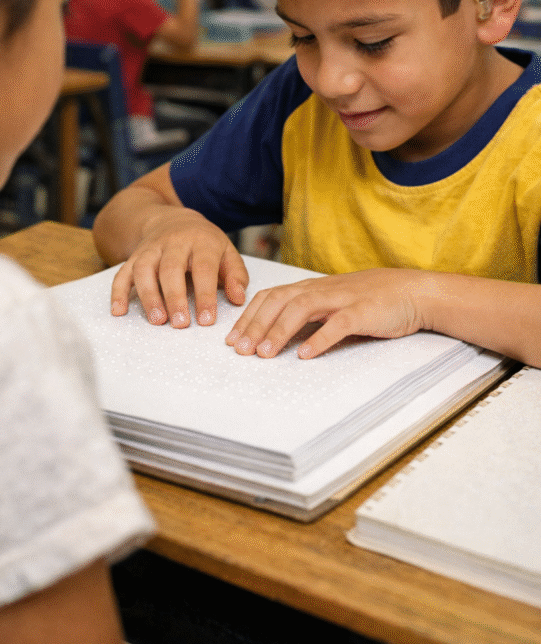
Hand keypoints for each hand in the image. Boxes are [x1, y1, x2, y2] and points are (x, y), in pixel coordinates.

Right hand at [110, 207, 248, 327]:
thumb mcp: (227, 251)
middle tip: (181, 323)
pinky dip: (118, 292)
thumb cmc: (204, 243)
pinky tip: (119, 311)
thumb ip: (235, 275)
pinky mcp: (134, 256)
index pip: (203, 268)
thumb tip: (238, 298)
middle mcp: (173, 242)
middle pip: (171, 269)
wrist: (173, 219)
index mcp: (201, 241)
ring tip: (157, 320)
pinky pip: (123, 272)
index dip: (205, 295)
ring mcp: (151, 249)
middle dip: (175, 297)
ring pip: (144, 269)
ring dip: (149, 296)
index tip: (207, 320)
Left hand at [225, 268, 430, 357]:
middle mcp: (322, 290)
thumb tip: (276, 337)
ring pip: (302, 309)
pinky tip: (306, 356)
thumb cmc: (370, 302)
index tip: (231, 339)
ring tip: (263, 354)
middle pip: (279, 301)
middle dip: (255, 325)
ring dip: (279, 331)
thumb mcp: (333, 304)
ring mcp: (342, 299)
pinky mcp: (363, 312)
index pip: (270, 297)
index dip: (248, 317)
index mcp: (311, 288)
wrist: (412, 292)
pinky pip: (338, 324)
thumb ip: (308, 316)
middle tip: (239, 350)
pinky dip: (320, 339)